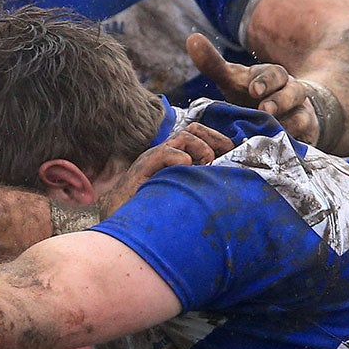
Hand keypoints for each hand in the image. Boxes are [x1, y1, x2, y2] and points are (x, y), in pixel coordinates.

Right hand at [92, 120, 233, 219]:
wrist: (117, 218)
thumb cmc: (150, 209)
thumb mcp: (180, 192)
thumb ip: (197, 183)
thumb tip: (223, 183)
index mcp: (174, 157)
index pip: (198, 135)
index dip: (217, 139)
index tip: (231, 151)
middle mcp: (164, 154)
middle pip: (193, 130)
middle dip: (213, 139)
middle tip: (221, 156)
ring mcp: (153, 159)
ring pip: (183, 137)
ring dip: (201, 149)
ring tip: (205, 166)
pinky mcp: (142, 168)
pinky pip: (165, 154)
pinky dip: (180, 159)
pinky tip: (185, 172)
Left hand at [186, 33, 321, 142]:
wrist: (283, 114)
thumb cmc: (250, 94)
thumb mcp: (232, 79)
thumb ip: (213, 64)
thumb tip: (192, 39)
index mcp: (273, 78)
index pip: (274, 74)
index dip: (265, 81)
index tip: (253, 89)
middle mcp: (291, 93)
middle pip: (294, 92)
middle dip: (280, 100)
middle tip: (264, 109)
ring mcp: (301, 115)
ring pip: (302, 117)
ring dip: (290, 123)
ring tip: (273, 130)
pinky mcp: (305, 138)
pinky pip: (305, 141)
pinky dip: (295, 144)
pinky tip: (282, 148)